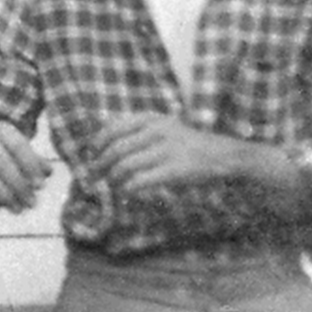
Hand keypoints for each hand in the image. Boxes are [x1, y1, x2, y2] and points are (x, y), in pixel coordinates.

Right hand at [0, 122, 51, 216]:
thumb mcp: (17, 154)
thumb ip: (34, 161)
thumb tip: (48, 172)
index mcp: (1, 130)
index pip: (18, 146)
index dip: (30, 166)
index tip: (41, 185)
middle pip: (3, 163)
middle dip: (20, 186)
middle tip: (32, 203)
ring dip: (5, 197)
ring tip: (19, 209)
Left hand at [93, 113, 227, 193]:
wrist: (220, 154)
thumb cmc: (186, 143)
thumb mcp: (162, 125)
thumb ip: (137, 129)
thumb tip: (103, 140)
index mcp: (151, 118)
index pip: (113, 128)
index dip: (98, 143)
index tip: (91, 155)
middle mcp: (157, 130)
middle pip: (116, 150)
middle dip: (100, 165)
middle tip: (94, 176)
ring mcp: (166, 150)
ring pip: (125, 167)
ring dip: (113, 179)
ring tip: (112, 186)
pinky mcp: (173, 170)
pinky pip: (140, 181)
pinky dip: (128, 189)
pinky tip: (126, 192)